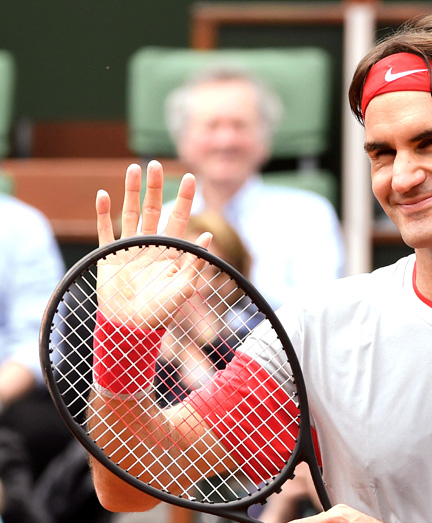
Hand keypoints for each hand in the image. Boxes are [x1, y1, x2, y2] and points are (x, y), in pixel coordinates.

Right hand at [95, 161, 211, 328]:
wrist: (131, 329)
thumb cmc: (161, 313)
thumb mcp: (184, 289)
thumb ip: (195, 263)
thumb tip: (207, 236)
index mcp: (171, 252)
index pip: (179, 218)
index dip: (185, 199)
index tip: (190, 177)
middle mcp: (151, 246)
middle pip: (153, 209)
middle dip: (155, 187)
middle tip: (156, 164)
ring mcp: (129, 249)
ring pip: (131, 213)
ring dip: (132, 191)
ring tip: (134, 168)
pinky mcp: (109, 256)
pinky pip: (105, 230)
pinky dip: (103, 213)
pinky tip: (103, 194)